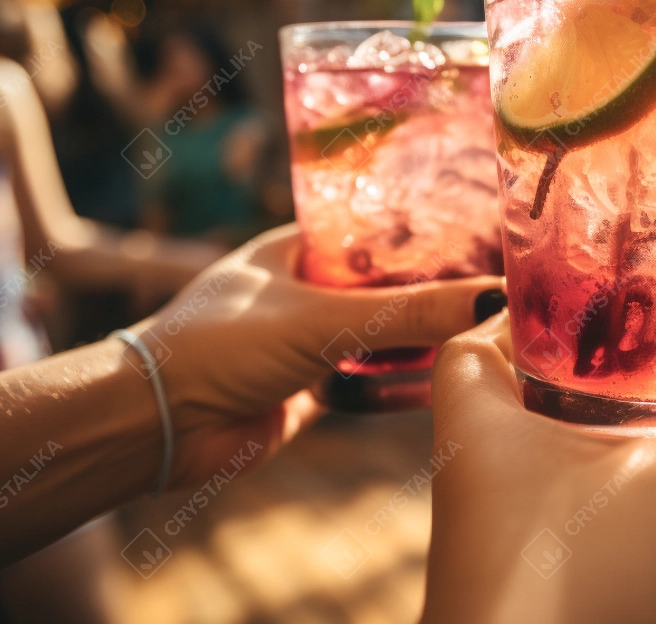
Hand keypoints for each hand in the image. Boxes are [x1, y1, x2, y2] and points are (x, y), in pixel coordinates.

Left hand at [129, 224, 504, 488]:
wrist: (159, 427)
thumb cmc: (221, 345)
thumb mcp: (324, 320)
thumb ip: (409, 314)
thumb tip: (492, 302)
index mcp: (296, 248)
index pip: (374, 229)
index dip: (424, 232)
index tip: (480, 234)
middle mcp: (301, 290)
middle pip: (383, 285)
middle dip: (432, 290)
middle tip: (496, 285)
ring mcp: (304, 342)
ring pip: (379, 334)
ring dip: (419, 338)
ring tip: (485, 328)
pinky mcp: (307, 391)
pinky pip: (367, 380)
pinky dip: (400, 382)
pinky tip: (444, 377)